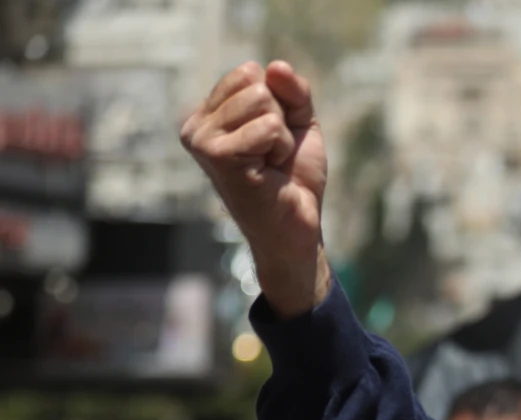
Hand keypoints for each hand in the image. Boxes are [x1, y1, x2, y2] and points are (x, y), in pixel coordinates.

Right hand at [179, 60, 330, 315]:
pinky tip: (268, 172)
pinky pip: (269, 126)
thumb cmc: (293, 178)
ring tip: (269, 164)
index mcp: (208, 114)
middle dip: (280, 121)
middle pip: (256, 84)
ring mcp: (201, 140)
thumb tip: (274, 66)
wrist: (295, 227)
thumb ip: (292, 91)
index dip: (278, 105)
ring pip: (263, 102)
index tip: (273, 140)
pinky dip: (281, 148)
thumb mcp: (298, 124)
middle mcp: (196, 125)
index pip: (250, 72)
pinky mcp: (217, 155)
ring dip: (281, 137)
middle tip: (272, 156)